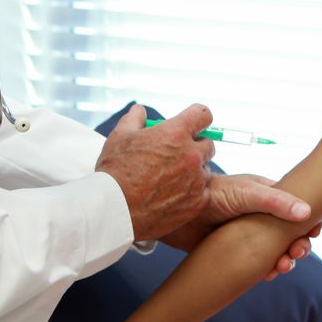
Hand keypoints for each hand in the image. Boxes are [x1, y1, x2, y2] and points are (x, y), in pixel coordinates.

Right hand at [96, 104, 215, 241]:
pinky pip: (203, 193)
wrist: (113, 211)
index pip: (204, 114)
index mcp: (176, 133)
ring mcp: (197, 180)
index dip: (198, 118)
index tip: (192, 124)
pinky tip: (173, 196)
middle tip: (176, 155)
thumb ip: (134, 119)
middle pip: (208, 144)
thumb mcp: (120, 137)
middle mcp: (192, 155)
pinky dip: (192, 194)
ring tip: (169, 180)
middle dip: (195, 147)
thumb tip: (140, 110)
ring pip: (205, 170)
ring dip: (193, 172)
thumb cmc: (115, 172)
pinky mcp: (197, 203)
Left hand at [157, 174, 321, 278]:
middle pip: (290, 233)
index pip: (297, 208)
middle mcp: (262, 215)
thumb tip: (306, 213)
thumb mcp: (248, 193)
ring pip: (276, 251)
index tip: (315, 232)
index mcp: (269, 196)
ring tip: (282, 266)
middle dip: (299, 245)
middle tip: (297, 253)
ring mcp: (249, 235)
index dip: (310, 221)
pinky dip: (266, 271)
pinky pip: (257, 265)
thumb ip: (277, 201)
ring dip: (285, 260)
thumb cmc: (213, 193)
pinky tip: (267, 275)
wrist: (177, 211)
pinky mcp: (236, 251)